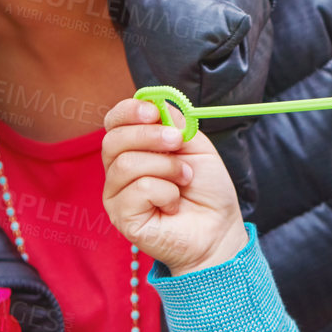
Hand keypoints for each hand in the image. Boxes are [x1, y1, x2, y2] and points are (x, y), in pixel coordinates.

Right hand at [102, 98, 247, 276]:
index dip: (129, 111)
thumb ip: (173, 124)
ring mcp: (116, 195)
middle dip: (150, 136)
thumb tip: (154, 103)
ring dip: (167, 168)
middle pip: (113, 140)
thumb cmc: (206, 189)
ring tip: (184, 180)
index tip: (154, 112)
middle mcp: (118, 171)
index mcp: (133, 149)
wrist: (219, 227)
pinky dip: (166, 192)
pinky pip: (138, 189)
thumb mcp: (195, 146)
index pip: (114, 122)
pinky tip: (173, 204)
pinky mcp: (121, 217)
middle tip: (178, 144)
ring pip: (127, 165)